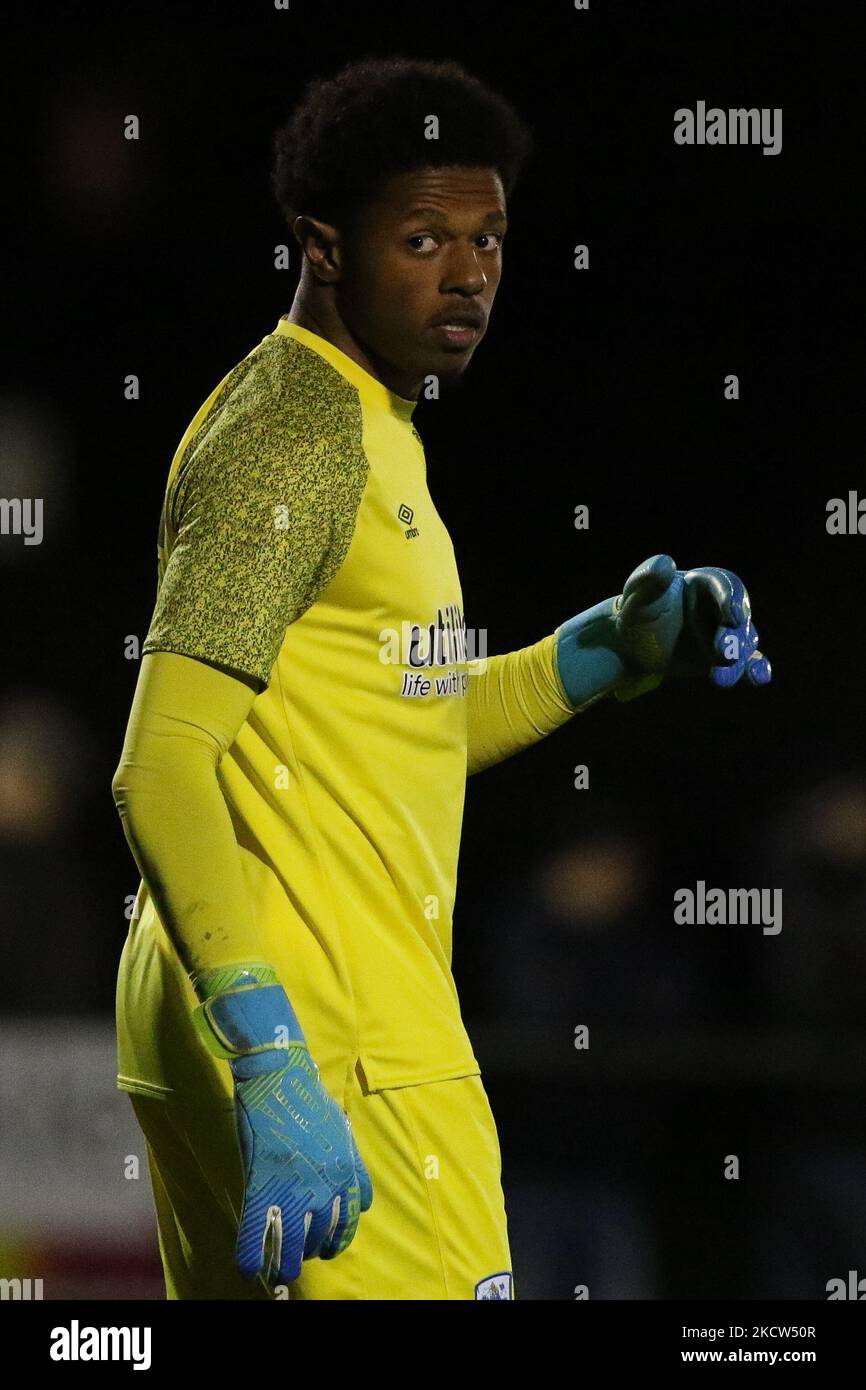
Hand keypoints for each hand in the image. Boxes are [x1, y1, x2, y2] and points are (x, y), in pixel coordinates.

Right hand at [192, 964, 372, 1286]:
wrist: (278, 1072)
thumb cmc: (307, 1095)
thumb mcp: (341, 1128)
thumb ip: (348, 1162)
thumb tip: (354, 1193)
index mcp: (348, 1169)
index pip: (351, 1219)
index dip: (338, 1237)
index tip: (327, 1244)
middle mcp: (328, 1184)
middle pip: (324, 1237)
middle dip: (312, 1251)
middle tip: (301, 1256)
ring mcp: (295, 1186)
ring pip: (293, 1245)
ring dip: (286, 1263)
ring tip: (280, 1270)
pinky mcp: (263, 1184)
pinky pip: (256, 1233)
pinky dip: (251, 1255)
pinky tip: (248, 1265)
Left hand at [614, 553, 770, 689]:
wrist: (635, 645)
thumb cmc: (638, 613)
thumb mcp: (637, 596)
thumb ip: (648, 580)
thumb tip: (665, 564)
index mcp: (705, 582)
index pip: (726, 585)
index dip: (731, 600)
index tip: (733, 616)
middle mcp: (723, 606)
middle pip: (740, 619)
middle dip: (733, 637)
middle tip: (723, 652)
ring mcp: (728, 632)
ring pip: (744, 644)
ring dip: (738, 662)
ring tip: (720, 680)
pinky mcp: (729, 657)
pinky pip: (749, 662)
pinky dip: (757, 669)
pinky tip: (760, 678)